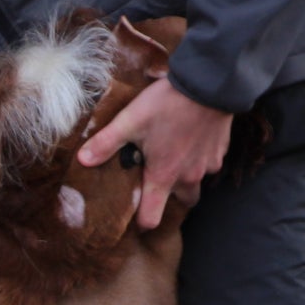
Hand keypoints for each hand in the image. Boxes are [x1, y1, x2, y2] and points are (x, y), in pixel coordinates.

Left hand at [78, 79, 232, 229]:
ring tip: (173, 158)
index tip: (135, 217)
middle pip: (181, 203)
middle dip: (170, 198)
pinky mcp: (221, 150)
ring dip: (186, 177)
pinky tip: (190, 141)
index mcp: (163, 176)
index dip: (142, 222)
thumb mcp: (131, 120)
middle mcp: (188, 177)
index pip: (151, 218)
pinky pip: (209, 163)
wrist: (210, 82)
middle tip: (158, 182)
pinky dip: (200, 158)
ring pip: (197, 183)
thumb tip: (82, 160)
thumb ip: (106, 143)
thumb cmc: (169, 103)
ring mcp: (208, 165)